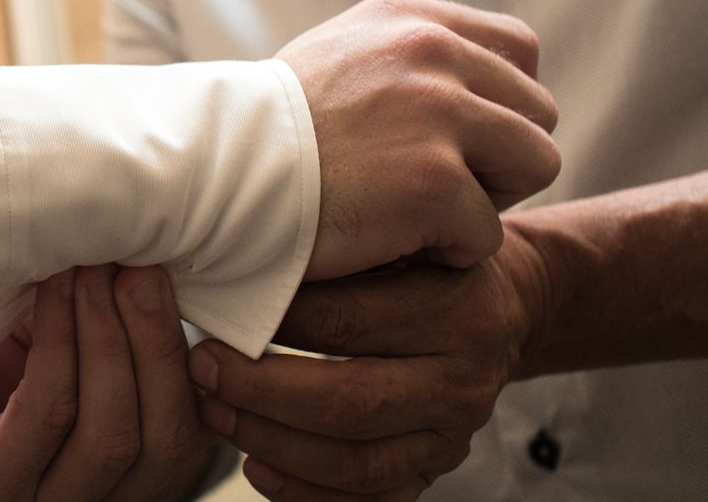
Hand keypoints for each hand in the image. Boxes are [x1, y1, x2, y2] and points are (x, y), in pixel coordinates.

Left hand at [0, 265, 219, 500]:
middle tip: (140, 263)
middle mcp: (88, 499)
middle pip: (167, 440)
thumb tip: (142, 240)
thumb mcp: (43, 341)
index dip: (191, 355)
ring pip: (112, 434)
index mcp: (116, 470)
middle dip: (159, 341)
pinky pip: (46, 416)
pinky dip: (59, 346)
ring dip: (110, 337)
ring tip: (94, 268)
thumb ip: (93, 317)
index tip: (172, 270)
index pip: (189, 430)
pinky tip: (51, 292)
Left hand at [189, 227, 549, 498]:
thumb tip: (243, 250)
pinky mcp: (437, 468)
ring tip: (217, 415)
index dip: (273, 320)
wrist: (502, 309)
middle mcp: (462, 378)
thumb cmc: (429, 262)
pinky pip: (369, 497)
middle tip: (205, 369)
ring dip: (272, 442)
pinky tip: (258, 464)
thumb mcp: (406, 233)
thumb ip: (345, 247)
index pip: (347, 321)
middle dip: (262, 391)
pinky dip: (306, 490)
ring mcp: (453, 432)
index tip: (217, 311)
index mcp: (457, 309)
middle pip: (350, 400)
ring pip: (355, 459)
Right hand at [280, 0, 558, 277]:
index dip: (502, 104)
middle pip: (538, 110)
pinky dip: (447, 253)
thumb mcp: (340, 55)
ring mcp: (437, 113)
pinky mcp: (436, 182)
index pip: (520, 49)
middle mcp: (431, 50)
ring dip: (489, 200)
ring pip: (536, 163)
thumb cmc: (268, 133)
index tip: (458, 139)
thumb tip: (473, 74)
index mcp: (410, 17)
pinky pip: (489, 233)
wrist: (211, 173)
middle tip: (436, 185)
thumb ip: (406, 54)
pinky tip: (392, 242)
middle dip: (499, 156)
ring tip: (423, 213)